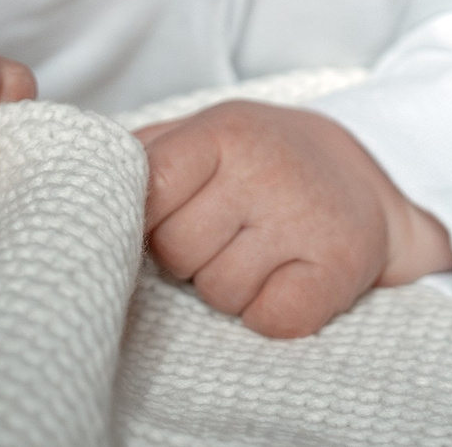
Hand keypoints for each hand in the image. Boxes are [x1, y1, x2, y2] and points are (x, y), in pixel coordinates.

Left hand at [138, 101, 451, 337]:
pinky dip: (269, 313)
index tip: (162, 219)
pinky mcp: (338, 267)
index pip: (145, 188)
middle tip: (226, 233)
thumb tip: (81, 177)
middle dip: (188, 256)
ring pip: (219, 293)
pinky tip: (286, 280)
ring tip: (259, 253)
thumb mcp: (208, 131)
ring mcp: (305, 219)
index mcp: (225, 131)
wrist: (371, 177)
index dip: (143, 219)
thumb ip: (145, 152)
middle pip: (176, 251)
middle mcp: (266, 169)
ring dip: (230, 287)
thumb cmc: (268, 161)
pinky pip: (269, 320)